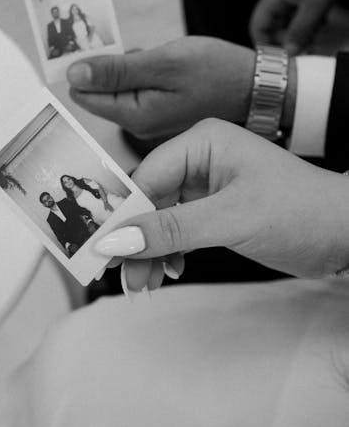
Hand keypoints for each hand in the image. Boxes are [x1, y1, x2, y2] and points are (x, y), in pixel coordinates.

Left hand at [67, 37, 255, 141]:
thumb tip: (73, 75)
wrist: (255, 85)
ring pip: (116, 84)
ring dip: (120, 63)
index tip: (89, 42)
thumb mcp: (164, 63)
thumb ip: (117, 70)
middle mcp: (137, 122)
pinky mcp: (157, 106)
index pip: (83, 93)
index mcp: (135, 115)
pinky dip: (134, 67)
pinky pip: (133, 84)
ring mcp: (148, 116)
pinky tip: (150, 57)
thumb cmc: (216, 71)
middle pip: (97, 90)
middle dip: (101, 63)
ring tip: (144, 48)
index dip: (80, 66)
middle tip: (124, 41)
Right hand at [94, 119, 348, 290]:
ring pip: (159, 217)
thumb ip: (171, 229)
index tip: (102, 249)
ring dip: (150, 251)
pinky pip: (177, 228)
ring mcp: (207, 184)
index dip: (122, 216)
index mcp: (202, 142)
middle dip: (135, 240)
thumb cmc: (301, 210)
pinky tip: (169, 271)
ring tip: (144, 284)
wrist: (346, 232)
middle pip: (148, 199)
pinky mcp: (214, 208)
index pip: (145, 176)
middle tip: (124, 277)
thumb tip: (117, 240)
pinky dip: (169, 252)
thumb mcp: (231, 219)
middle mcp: (200, 158)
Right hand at [249, 0, 348, 54]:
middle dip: (287, 40)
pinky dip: (310, 18)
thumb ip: (301, 30)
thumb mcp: (316, 3)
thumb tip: (289, 53)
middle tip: (305, 49)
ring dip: (301, 30)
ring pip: (288, 19)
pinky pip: (300, 9)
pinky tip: (324, 19)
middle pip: (273, 26)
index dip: (265, 46)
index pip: (257, 29)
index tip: (280, 60)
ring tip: (318, 33)